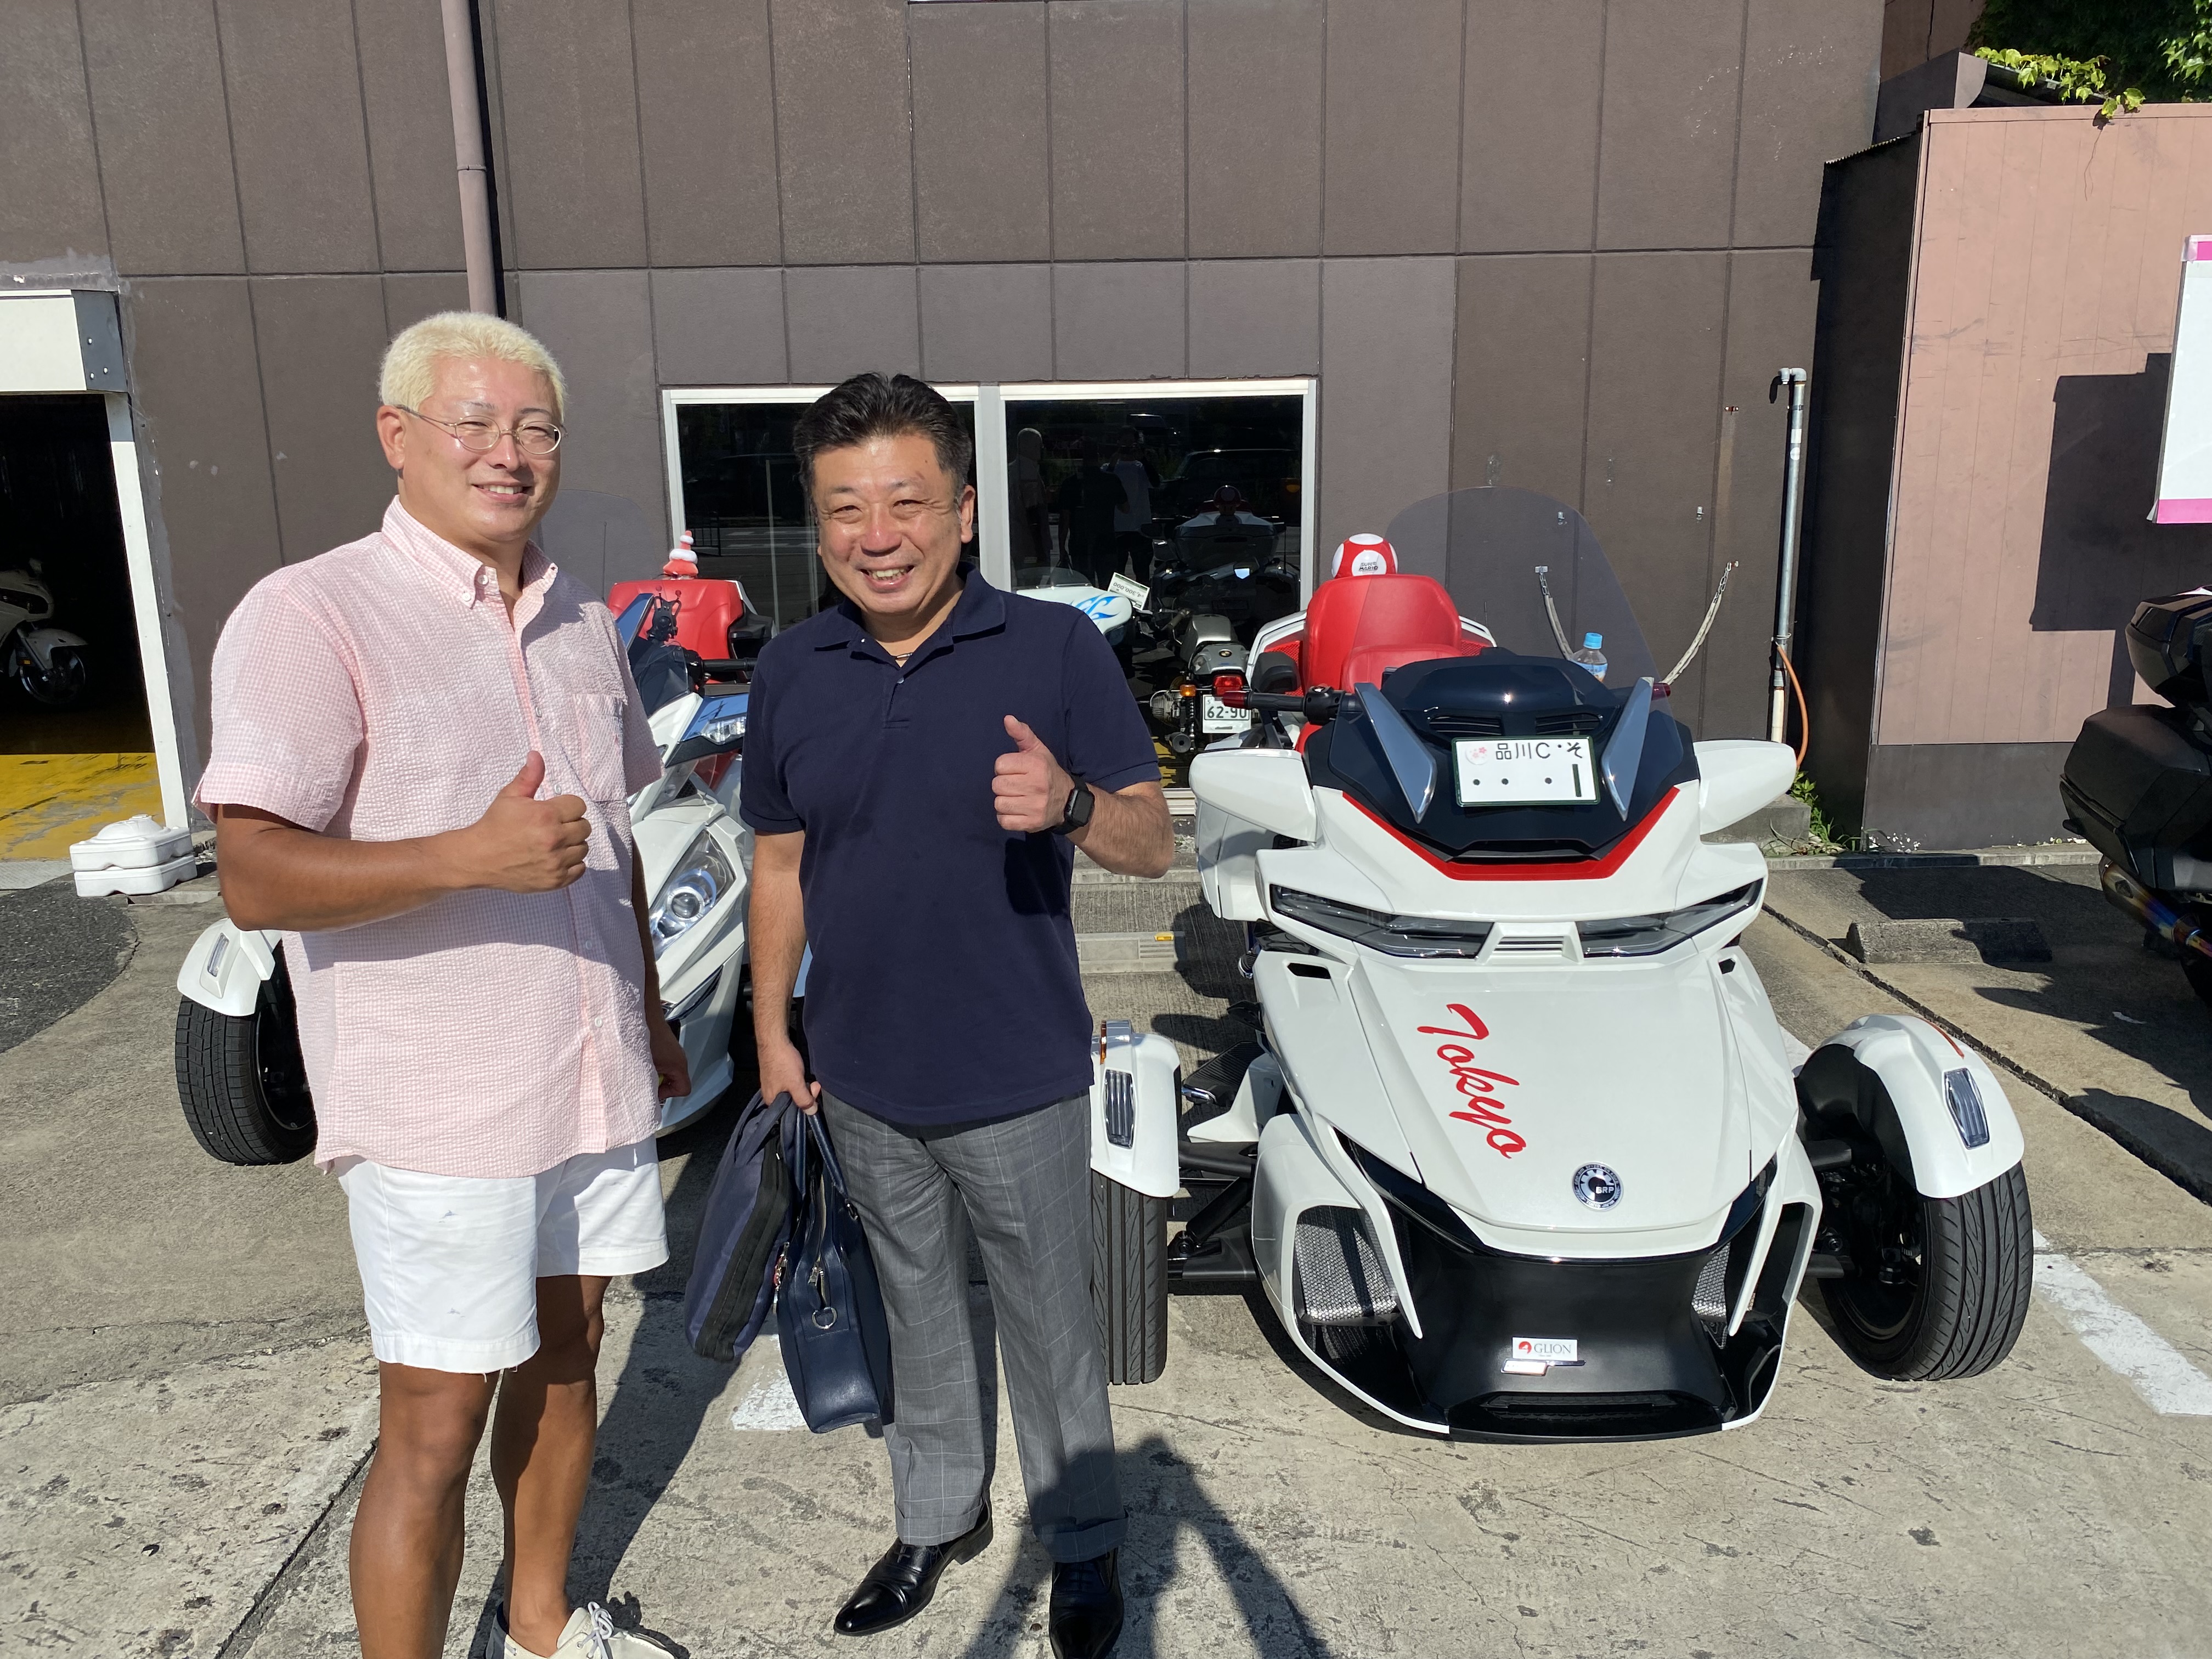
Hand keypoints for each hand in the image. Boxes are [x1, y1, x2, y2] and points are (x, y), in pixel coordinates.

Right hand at [456, 753, 589, 892]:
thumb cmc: (494, 826)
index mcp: (546, 815)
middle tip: (552, 827)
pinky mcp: (556, 880)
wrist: (478, 858)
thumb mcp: (509, 796)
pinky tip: (555, 857)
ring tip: (552, 843)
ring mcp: (556, 862)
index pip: (579, 805)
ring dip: (572, 844)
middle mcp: (554, 839)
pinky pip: (580, 869)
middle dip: (571, 824)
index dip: (567, 806)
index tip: (554, 811)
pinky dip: (572, 864)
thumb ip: (529, 776)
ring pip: (584, 848)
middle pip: (585, 827)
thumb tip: (536, 755)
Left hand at [647, 1010, 689, 1100]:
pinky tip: (639, 1058)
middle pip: (674, 1081)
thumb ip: (647, 1083)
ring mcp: (671, 1051)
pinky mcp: (663, 1046)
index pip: (683, 1089)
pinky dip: (650, 1062)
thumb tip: (644, 1094)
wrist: (642, 1015)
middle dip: (657, 1082)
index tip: (655, 1089)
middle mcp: (678, 1058)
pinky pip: (660, 1062)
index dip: (668, 1093)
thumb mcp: (645, 1067)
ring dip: (652, 1072)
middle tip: (644, 1078)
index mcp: (679, 1065)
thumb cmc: (646, 1036)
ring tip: (640, 1066)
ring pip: (665, 1071)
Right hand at [758, 1036, 820, 1114]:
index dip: (805, 1105)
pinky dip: (798, 1080)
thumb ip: (803, 1100)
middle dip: (806, 1094)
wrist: (774, 1040)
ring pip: (793, 1091)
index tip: (813, 1095)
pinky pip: (790, 1083)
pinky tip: (801, 1073)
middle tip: (814, 1084)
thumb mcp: (795, 1084)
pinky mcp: (777, 1075)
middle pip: (793, 1102)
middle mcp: (771, 1094)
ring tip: (808, 1078)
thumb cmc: (782, 1061)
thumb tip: (811, 1112)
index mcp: (771, 1101)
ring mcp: (773, 1084)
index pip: (792, 1112)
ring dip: (804, 1086)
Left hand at [992, 715, 1072, 833]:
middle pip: (997, 785)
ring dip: (1004, 802)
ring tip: (1017, 798)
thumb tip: (1007, 719)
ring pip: (999, 804)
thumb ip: (1022, 733)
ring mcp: (1035, 806)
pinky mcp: (1032, 823)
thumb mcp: (1038, 750)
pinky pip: (1004, 821)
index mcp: (1036, 765)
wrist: (1068, 801)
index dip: (1004, 768)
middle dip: (1003, 785)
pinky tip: (1017, 811)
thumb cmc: (1047, 772)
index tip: (1016, 771)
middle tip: (1016, 786)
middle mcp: (1037, 785)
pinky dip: (1006, 818)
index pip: (1000, 765)